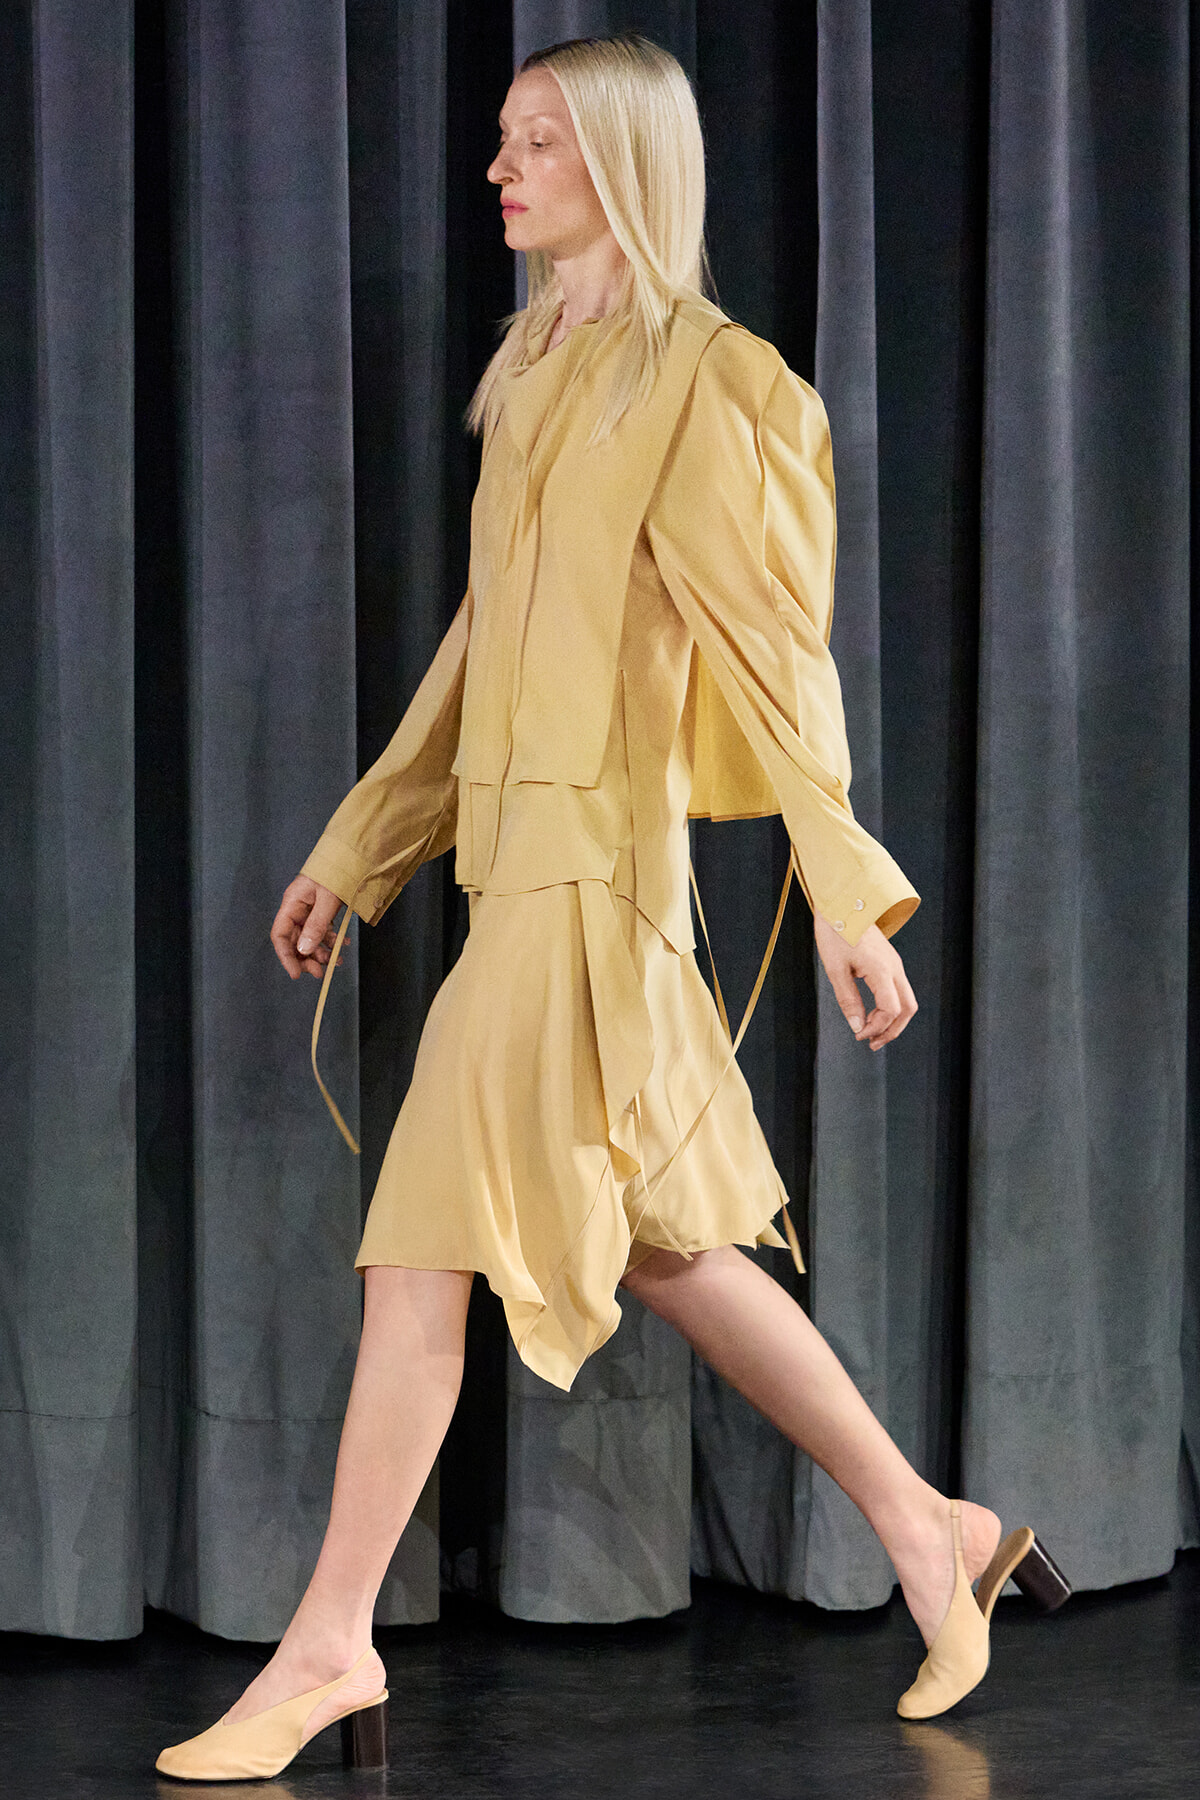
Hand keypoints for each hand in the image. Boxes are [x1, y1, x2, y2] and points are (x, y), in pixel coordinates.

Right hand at [270, 875, 344, 980]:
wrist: (354, 855)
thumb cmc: (338, 872)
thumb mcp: (328, 900)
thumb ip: (316, 925)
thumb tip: (305, 950)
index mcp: (292, 902)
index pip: (280, 934)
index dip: (286, 956)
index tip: (297, 973)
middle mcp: (298, 907)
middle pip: (295, 939)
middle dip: (306, 958)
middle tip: (320, 972)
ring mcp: (311, 908)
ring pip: (310, 937)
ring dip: (321, 952)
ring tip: (337, 962)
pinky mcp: (323, 909)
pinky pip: (323, 930)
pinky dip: (332, 940)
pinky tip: (344, 946)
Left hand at [813, 912, 916, 1050]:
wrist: (842, 903)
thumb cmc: (836, 932)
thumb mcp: (836, 969)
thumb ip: (847, 999)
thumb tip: (857, 1026)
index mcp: (882, 969)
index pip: (891, 1010)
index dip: (876, 1027)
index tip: (858, 1034)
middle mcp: (895, 968)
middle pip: (908, 1009)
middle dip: (892, 1030)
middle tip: (871, 1043)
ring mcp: (895, 964)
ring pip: (907, 1001)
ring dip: (893, 1021)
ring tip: (872, 1033)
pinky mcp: (890, 962)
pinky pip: (898, 990)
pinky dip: (890, 1007)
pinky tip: (873, 1014)